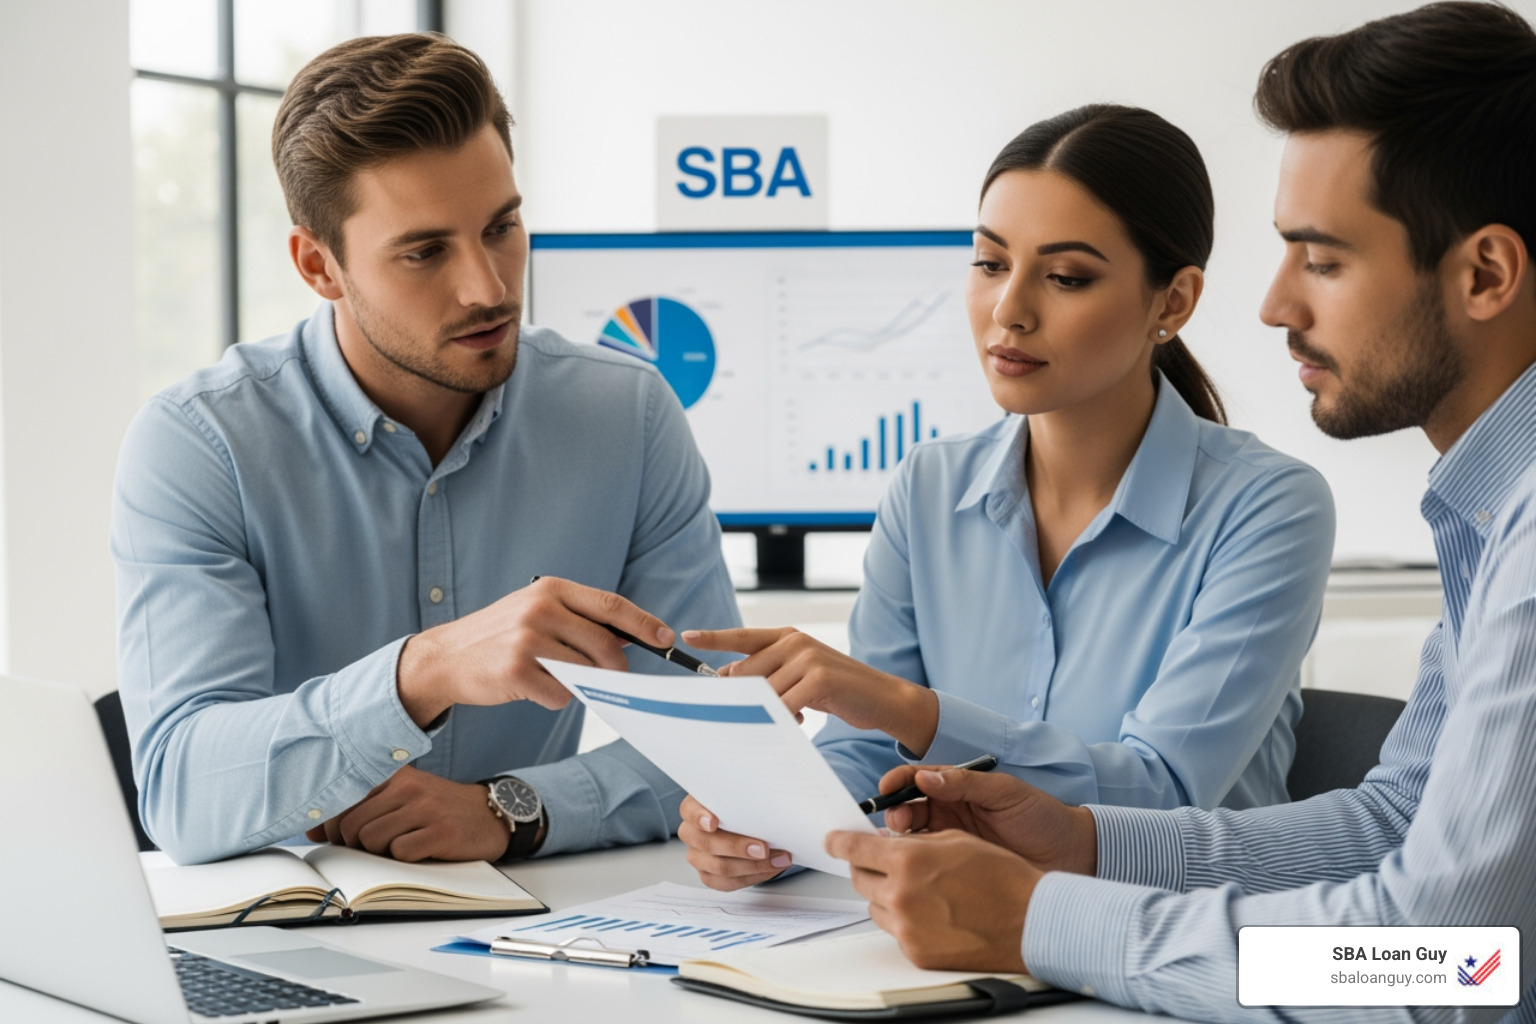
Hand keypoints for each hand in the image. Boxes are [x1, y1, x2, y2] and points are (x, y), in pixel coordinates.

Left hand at [304, 766, 510, 861]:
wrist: (493, 814)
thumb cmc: (441, 811)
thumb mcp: (404, 799)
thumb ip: (363, 808)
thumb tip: (313, 829)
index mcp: (395, 776)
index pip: (342, 799)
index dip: (329, 826)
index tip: (332, 837)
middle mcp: (408, 787)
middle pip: (350, 825)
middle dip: (353, 845)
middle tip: (372, 849)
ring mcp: (425, 808)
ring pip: (371, 839)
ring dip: (378, 854)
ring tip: (398, 849)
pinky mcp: (440, 831)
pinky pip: (400, 852)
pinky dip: (403, 859)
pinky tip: (419, 852)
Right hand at [397, 576, 676, 726]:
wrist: (445, 657)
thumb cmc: (499, 636)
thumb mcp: (536, 610)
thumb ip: (579, 618)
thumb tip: (632, 638)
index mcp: (551, 589)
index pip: (611, 605)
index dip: (644, 624)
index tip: (665, 639)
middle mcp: (540, 609)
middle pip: (606, 645)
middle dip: (617, 668)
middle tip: (614, 679)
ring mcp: (526, 639)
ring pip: (585, 673)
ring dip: (579, 684)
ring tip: (552, 676)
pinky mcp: (515, 671)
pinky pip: (560, 695)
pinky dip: (554, 699)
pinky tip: (532, 688)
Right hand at [677, 794, 792, 889]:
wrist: (752, 824)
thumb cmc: (747, 806)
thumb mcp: (748, 794)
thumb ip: (750, 795)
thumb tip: (771, 798)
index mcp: (696, 807)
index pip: (689, 810)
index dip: (699, 817)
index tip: (713, 822)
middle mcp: (692, 832)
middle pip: (706, 843)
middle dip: (737, 847)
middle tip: (763, 848)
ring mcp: (698, 855)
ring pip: (718, 867)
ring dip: (752, 865)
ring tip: (778, 859)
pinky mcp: (709, 875)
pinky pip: (726, 883)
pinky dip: (752, 877)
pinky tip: (770, 868)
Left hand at [681, 627, 939, 754]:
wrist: (884, 698)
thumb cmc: (839, 689)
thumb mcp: (801, 677)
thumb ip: (770, 674)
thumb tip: (729, 679)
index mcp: (788, 637)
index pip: (743, 636)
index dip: (714, 638)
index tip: (688, 637)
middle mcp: (795, 642)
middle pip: (747, 672)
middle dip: (741, 697)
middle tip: (741, 716)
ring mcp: (807, 657)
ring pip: (764, 691)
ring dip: (770, 712)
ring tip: (792, 717)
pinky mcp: (818, 677)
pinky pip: (784, 703)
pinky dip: (785, 717)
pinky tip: (800, 721)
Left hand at [826, 829, 1036, 972]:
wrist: (1030, 921)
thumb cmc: (1001, 877)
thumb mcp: (955, 840)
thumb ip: (914, 842)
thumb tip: (886, 844)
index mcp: (908, 860)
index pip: (854, 848)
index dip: (839, 842)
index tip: (832, 840)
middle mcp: (901, 894)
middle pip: (859, 878)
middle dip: (869, 867)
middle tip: (887, 863)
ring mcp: (907, 927)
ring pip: (875, 904)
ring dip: (888, 894)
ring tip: (922, 890)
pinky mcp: (916, 952)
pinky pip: (895, 930)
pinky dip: (905, 919)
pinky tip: (933, 913)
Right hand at [878, 764, 1096, 875]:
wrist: (1070, 854)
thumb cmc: (1042, 817)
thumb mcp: (1005, 793)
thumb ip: (966, 784)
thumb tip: (927, 777)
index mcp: (958, 788)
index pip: (918, 779)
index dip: (898, 781)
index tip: (887, 788)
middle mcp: (950, 812)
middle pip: (908, 808)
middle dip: (896, 812)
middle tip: (897, 823)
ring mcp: (952, 841)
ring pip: (912, 838)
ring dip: (900, 840)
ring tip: (900, 847)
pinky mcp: (957, 868)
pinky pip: (928, 864)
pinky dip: (914, 864)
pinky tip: (912, 868)